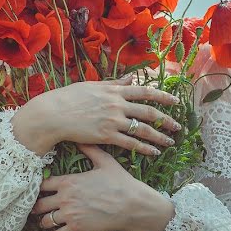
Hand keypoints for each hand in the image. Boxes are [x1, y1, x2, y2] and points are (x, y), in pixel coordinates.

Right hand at [12, 76, 180, 156]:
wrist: (53, 114)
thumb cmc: (68, 98)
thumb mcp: (92, 86)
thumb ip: (114, 83)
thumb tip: (132, 78)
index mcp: (114, 91)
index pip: (145, 92)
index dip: (163, 97)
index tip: (175, 102)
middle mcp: (117, 104)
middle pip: (148, 111)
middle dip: (166, 119)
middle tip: (177, 126)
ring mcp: (112, 120)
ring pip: (143, 129)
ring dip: (159, 136)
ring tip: (169, 142)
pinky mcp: (106, 135)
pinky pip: (130, 143)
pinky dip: (144, 148)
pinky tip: (153, 152)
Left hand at [32, 144, 174, 230]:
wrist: (133, 205)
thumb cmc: (121, 183)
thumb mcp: (105, 162)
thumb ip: (90, 150)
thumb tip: (82, 139)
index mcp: (68, 182)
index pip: (41, 185)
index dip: (39, 189)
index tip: (39, 192)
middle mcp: (64, 198)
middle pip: (39, 204)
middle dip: (36, 207)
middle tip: (37, 209)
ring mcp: (70, 214)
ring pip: (45, 220)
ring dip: (43, 222)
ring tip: (45, 222)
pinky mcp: (77, 228)